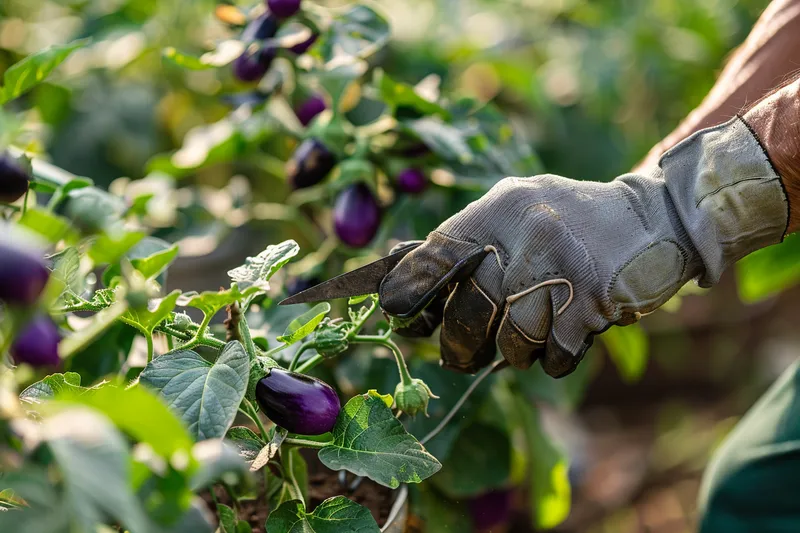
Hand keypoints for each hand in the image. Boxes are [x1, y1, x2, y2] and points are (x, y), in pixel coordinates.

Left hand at [379, 118, 787, 375]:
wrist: (655, 218)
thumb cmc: (567, 221)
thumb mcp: (514, 209)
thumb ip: (463, 238)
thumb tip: (397, 268)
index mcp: (500, 207)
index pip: (437, 255)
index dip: (410, 288)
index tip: (393, 311)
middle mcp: (527, 233)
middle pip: (469, 311)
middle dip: (460, 343)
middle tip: (460, 354)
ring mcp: (563, 268)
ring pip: (511, 340)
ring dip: (515, 350)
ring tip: (530, 331)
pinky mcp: (594, 303)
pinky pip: (552, 356)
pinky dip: (552, 358)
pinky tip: (565, 333)